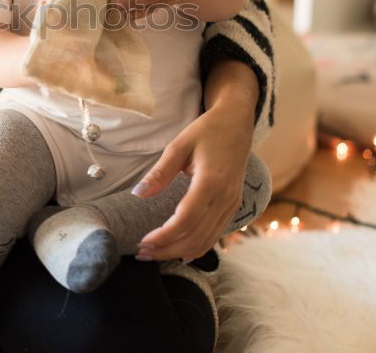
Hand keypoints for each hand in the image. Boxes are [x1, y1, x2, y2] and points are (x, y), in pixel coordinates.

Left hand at [133, 100, 253, 259]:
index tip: (142, 241)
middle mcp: (225, 198)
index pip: (186, 219)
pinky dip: (196, 247)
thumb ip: (160, 171)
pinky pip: (215, 234)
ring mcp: (232, 204)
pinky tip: (179, 251)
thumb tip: (138, 193)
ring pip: (207, 241)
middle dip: (167, 250)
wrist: (237, 123)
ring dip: (179, 252)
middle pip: (196, 237)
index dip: (164, 236)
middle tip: (142, 253)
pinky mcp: (233, 206)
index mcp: (211, 181)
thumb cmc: (207, 130)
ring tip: (154, 253)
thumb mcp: (179, 145)